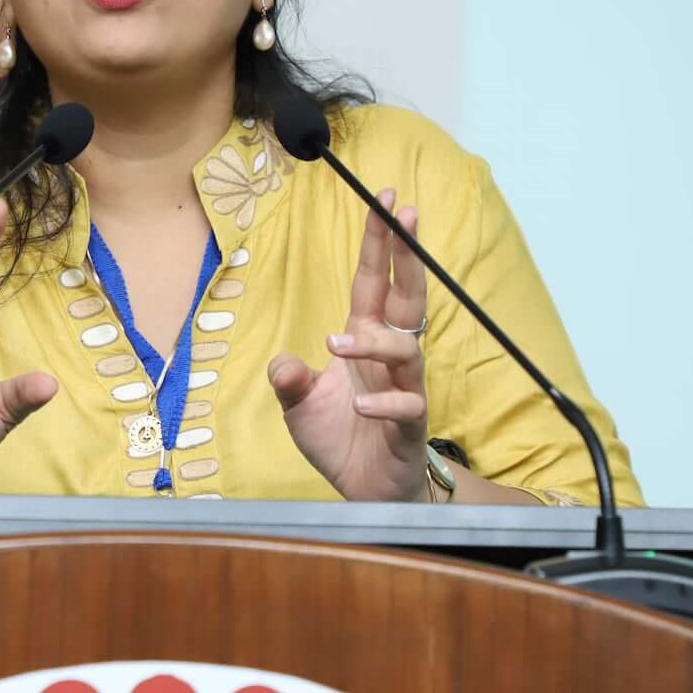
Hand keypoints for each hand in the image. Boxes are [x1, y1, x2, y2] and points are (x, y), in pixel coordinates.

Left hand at [267, 189, 431, 502]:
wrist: (364, 491)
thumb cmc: (339, 438)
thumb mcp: (299, 405)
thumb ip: (289, 379)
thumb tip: (282, 363)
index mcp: (364, 340)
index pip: (373, 283)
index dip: (379, 244)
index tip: (385, 201)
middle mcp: (388, 358)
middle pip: (405, 297)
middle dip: (405, 255)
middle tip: (403, 216)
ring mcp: (404, 389)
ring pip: (406, 350)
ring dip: (374, 342)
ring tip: (336, 345)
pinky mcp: (410, 426)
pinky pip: (407, 406)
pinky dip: (383, 403)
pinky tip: (359, 406)